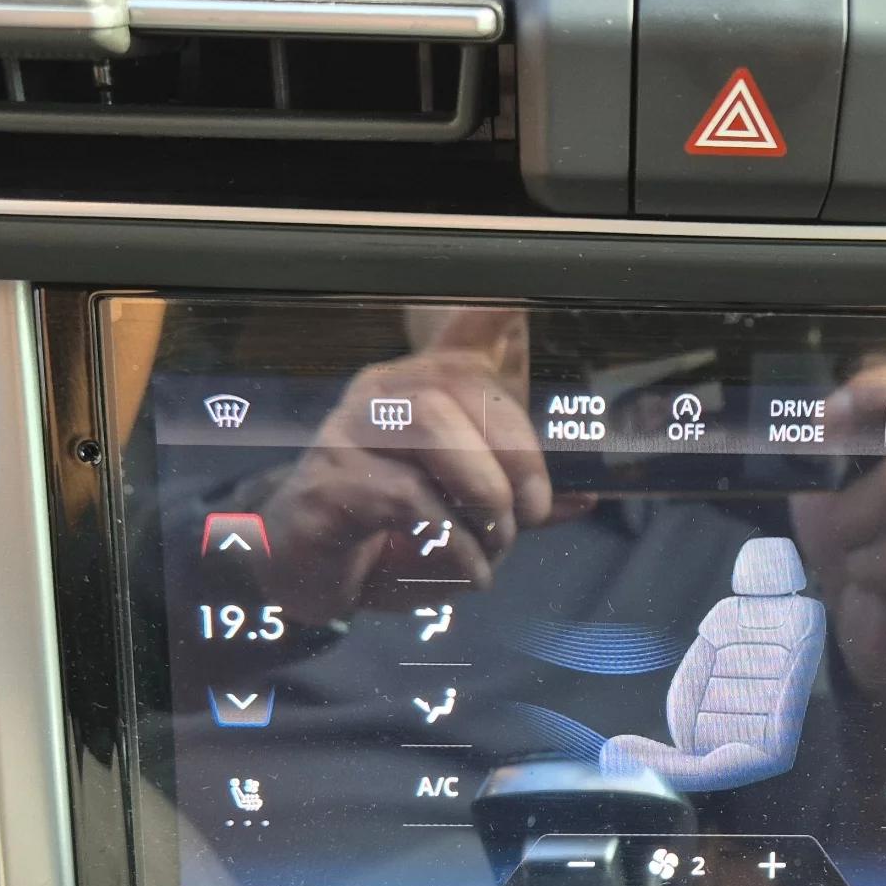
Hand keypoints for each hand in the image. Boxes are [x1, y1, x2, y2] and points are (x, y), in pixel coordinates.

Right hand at [249, 307, 588, 623]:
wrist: (301, 574)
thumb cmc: (384, 534)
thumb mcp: (460, 514)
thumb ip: (516, 500)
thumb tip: (584, 497)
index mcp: (412, 390)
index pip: (460, 346)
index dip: (492, 321)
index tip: (516, 312)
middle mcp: (376, 398)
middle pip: (457, 389)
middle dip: (515, 456)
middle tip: (526, 517)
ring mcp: (346, 436)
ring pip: (431, 428)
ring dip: (484, 493)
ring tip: (494, 544)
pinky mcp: (330, 486)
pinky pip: (409, 499)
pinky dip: (455, 543)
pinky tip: (465, 572)